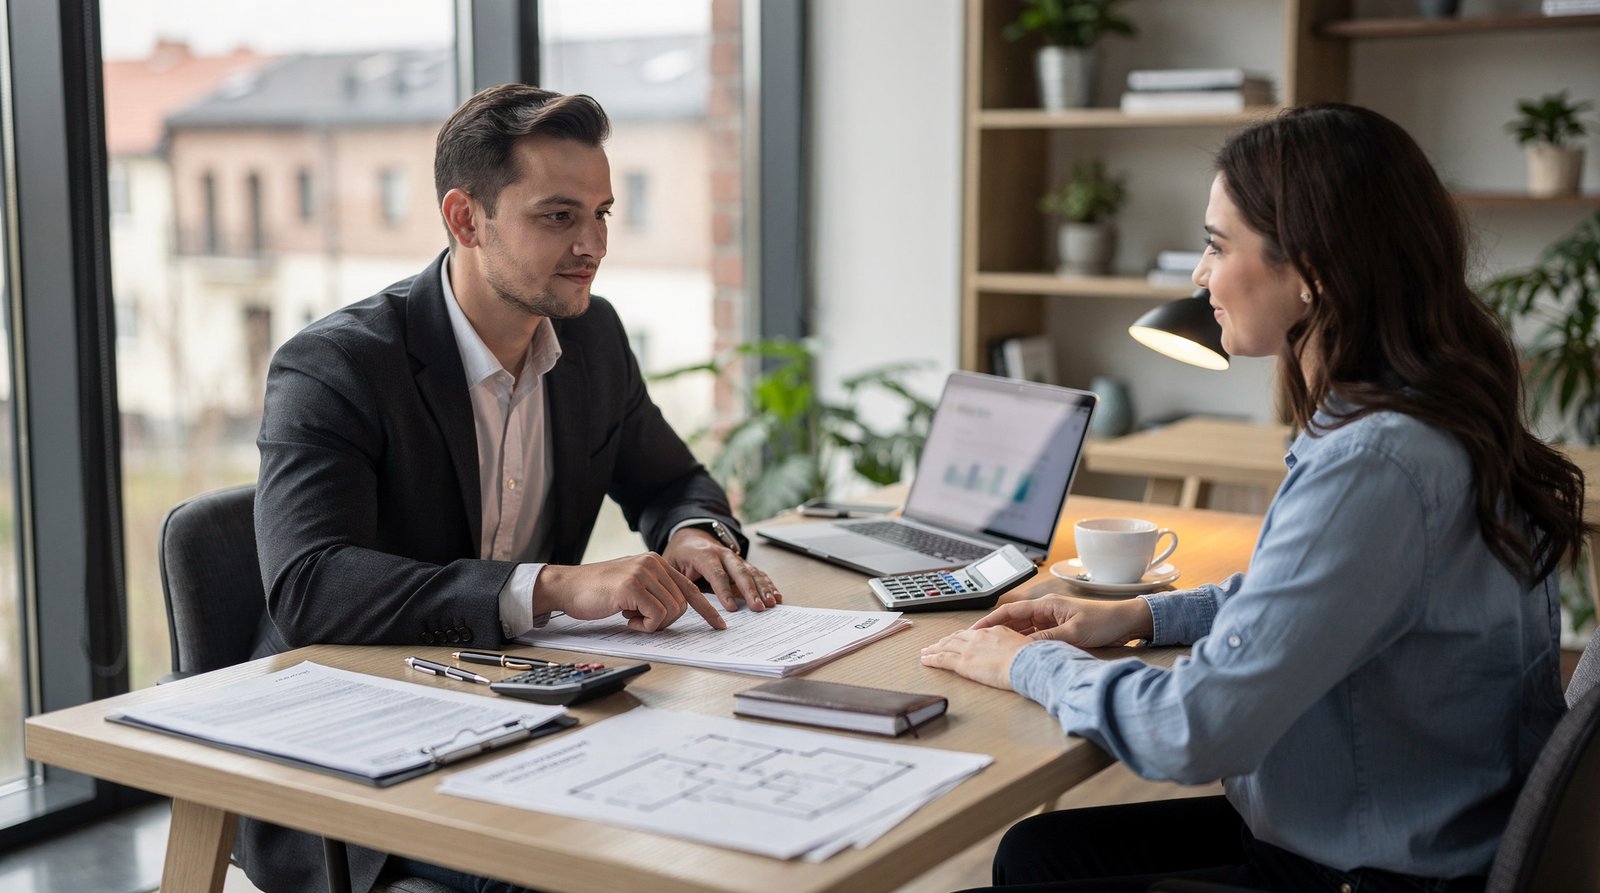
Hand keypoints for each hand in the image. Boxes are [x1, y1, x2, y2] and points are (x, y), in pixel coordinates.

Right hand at [538, 554, 725, 631]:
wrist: (567, 587)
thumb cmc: (598, 592)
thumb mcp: (633, 587)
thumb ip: (655, 592)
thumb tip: (677, 611)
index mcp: (656, 562)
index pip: (689, 587)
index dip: (706, 609)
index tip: (719, 625)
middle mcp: (652, 563)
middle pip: (682, 604)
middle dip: (666, 621)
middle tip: (640, 621)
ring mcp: (642, 573)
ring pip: (670, 611)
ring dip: (651, 624)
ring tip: (629, 617)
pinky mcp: (631, 586)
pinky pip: (655, 616)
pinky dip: (643, 626)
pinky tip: (625, 618)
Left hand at [663, 528, 782, 612]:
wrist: (691, 537)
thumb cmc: (679, 555)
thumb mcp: (670, 565)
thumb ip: (675, 580)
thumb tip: (678, 602)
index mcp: (703, 554)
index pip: (716, 573)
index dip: (724, 591)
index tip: (731, 608)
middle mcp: (723, 554)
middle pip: (739, 572)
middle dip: (750, 590)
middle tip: (758, 607)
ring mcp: (735, 558)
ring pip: (752, 572)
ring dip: (763, 588)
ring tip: (771, 603)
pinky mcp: (742, 564)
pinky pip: (758, 573)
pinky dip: (768, 584)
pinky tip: (776, 596)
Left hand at [919, 626, 1030, 689]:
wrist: (1027, 662)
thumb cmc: (1030, 658)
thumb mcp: (1023, 645)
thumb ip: (1013, 647)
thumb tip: (1015, 653)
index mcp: (993, 631)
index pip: (972, 633)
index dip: (961, 637)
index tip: (955, 639)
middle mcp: (978, 637)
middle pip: (956, 638)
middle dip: (944, 641)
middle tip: (935, 644)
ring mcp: (969, 649)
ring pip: (946, 646)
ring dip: (934, 649)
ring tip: (926, 652)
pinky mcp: (964, 663)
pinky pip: (942, 659)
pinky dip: (932, 659)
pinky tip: (925, 660)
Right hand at [971, 594, 1152, 648]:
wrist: (1126, 622)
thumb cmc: (1104, 621)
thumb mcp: (1073, 633)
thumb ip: (1047, 640)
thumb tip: (1023, 648)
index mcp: (1047, 605)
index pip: (1010, 612)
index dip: (990, 621)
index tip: (974, 631)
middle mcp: (1046, 610)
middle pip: (1012, 621)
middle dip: (993, 631)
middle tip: (976, 644)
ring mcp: (1052, 620)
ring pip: (1022, 629)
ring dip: (1008, 638)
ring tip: (991, 650)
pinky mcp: (1059, 629)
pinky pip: (1034, 636)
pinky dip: (1024, 644)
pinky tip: (1017, 653)